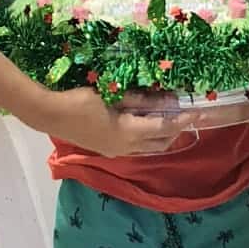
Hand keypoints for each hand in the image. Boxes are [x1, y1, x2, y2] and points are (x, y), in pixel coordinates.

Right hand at [49, 88, 193, 155]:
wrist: (51, 115)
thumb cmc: (81, 101)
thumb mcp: (113, 95)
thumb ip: (140, 100)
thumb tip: (165, 100)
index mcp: (129, 133)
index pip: (164, 129)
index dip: (182, 121)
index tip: (197, 113)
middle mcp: (126, 147)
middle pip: (159, 143)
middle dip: (175, 132)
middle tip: (184, 117)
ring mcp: (115, 151)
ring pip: (147, 149)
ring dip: (161, 138)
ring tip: (168, 122)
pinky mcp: (106, 150)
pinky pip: (135, 149)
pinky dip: (146, 140)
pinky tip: (144, 128)